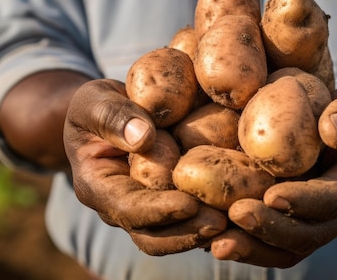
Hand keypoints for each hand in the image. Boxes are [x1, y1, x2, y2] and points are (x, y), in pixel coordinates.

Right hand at [64, 79, 226, 255]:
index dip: (158, 211)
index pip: (127, 209)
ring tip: (236, 221)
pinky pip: (191, 219)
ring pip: (174, 234)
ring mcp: (146, 210)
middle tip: (222, 222)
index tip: (189, 204)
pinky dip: (214, 216)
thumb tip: (144, 138)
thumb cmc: (97, 105)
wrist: (108, 115)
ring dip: (205, 231)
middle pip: (153, 235)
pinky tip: (241, 208)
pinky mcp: (168, 203)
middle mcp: (121, 208)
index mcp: (97, 187)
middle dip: (187, 232)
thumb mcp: (95, 100)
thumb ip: (113, 116)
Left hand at [210, 84, 336, 267]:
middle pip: (306, 236)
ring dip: (251, 249)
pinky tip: (208, 241)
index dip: (304, 201)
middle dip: (270, 229)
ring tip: (215, 245)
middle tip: (235, 215)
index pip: (333, 200)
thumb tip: (331, 131)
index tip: (272, 195)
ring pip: (285, 250)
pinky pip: (267, 246)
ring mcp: (313, 225)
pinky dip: (242, 246)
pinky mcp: (289, 226)